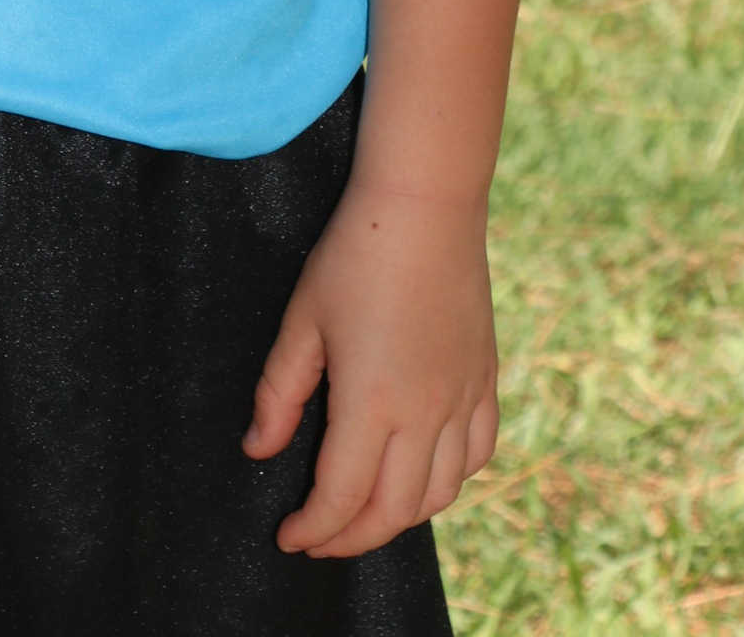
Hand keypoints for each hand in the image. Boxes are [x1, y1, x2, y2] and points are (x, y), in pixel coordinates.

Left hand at [242, 181, 498, 557]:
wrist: (425, 205)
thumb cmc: (354, 253)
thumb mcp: (302, 320)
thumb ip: (279, 393)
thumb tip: (258, 449)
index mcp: (373, 402)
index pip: (341, 496)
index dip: (313, 528)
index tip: (288, 536)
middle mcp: (425, 412)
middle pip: (393, 511)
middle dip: (352, 538)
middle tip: (320, 537)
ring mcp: (463, 398)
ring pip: (440, 494)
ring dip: (400, 517)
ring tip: (365, 512)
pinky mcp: (485, 379)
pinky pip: (477, 455)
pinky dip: (449, 482)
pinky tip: (423, 475)